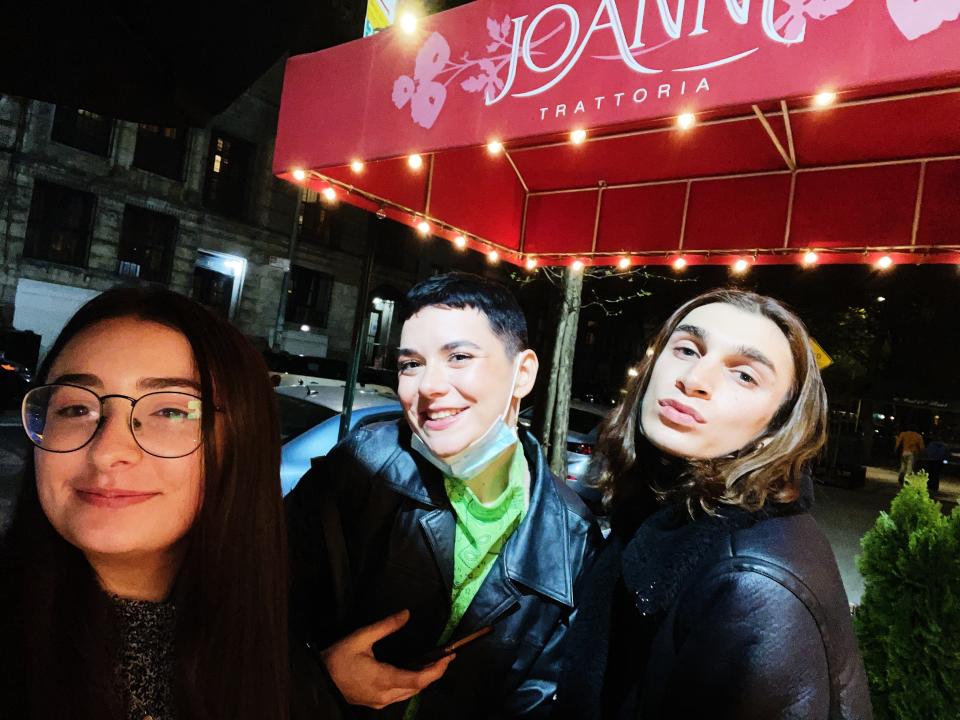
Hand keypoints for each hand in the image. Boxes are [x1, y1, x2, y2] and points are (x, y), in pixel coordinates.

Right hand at [322, 609, 454, 708]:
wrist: (318, 678)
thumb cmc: (337, 659)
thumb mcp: (361, 637)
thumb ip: (385, 626)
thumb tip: (406, 614)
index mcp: (383, 679)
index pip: (418, 680)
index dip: (436, 670)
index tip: (447, 658)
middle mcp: (384, 694)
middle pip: (417, 688)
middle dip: (434, 673)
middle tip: (445, 658)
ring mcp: (379, 701)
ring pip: (409, 694)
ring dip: (423, 680)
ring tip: (434, 664)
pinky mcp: (374, 702)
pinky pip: (399, 696)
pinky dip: (411, 685)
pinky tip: (413, 673)